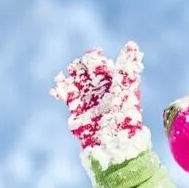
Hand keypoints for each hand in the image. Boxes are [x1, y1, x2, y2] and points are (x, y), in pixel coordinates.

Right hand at [51, 43, 149, 167]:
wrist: (114, 144)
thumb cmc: (125, 117)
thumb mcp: (127, 89)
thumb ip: (127, 68)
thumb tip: (132, 44)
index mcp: (113, 82)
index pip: (101, 65)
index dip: (96, 59)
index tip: (94, 55)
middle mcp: (99, 88)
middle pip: (85, 71)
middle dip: (81, 66)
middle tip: (80, 66)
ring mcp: (86, 98)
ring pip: (74, 81)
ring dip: (70, 76)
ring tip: (67, 74)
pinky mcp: (75, 109)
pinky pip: (65, 95)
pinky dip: (59, 90)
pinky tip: (56, 89)